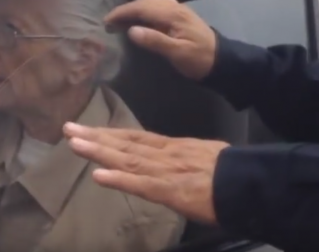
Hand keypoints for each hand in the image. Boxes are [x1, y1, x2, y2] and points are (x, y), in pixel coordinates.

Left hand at [64, 122, 228, 224]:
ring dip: (99, 151)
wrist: (251, 182)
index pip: (135, 137)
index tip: (86, 128)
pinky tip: (98, 175)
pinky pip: (141, 184)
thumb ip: (183, 157)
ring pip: (127, 158)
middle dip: (95, 136)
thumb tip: (174, 159)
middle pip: (124, 143)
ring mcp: (166, 171)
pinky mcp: (171, 190)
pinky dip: (119, 179)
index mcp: (173, 147)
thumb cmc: (232, 173)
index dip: (109, 132)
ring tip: (74, 143)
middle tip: (67, 128)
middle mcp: (165, 154)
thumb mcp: (204, 155)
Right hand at [104, 0, 215, 79]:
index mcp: (172, 15)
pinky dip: (146, 8)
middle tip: (111, 22)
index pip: (142, 8)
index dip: (122, 12)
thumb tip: (131, 31)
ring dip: (136, 7)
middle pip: (145, 2)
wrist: (223, 61)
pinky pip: (159, 5)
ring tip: (123, 19)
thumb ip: (155, 41)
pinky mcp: (181, 15)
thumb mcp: (177, 53)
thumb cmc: (199, 59)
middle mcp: (175, 8)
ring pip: (152, 2)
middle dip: (126, 9)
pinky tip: (143, 17)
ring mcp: (179, 10)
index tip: (106, 21)